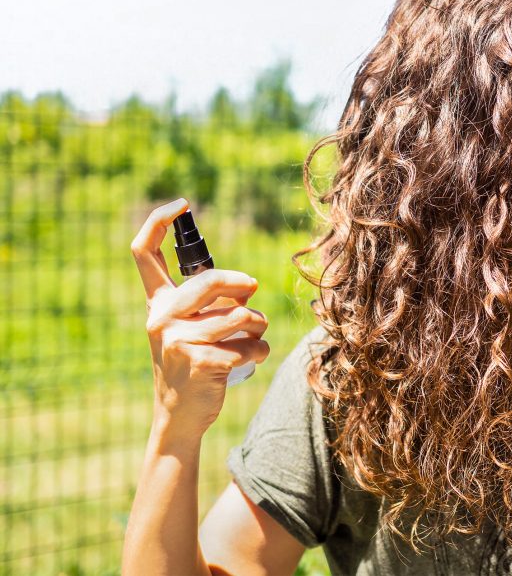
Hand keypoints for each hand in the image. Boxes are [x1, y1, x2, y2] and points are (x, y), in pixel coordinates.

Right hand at [131, 198, 270, 441]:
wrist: (179, 415)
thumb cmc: (193, 364)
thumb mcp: (190, 327)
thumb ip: (211, 302)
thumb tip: (248, 286)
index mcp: (158, 303)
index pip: (143, 253)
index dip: (158, 222)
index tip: (182, 205)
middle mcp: (161, 317)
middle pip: (211, 281)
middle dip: (242, 284)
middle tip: (254, 290)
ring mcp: (177, 341)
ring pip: (240, 316)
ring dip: (258, 326)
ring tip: (254, 337)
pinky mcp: (200, 363)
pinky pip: (249, 345)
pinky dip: (260, 351)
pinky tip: (252, 360)